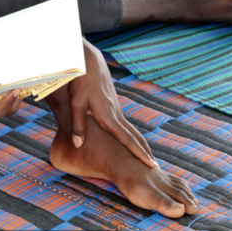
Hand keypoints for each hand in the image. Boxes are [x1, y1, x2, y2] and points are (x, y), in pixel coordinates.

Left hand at [66, 41, 156, 167]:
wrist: (89, 62)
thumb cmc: (81, 82)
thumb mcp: (76, 103)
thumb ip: (78, 125)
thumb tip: (78, 145)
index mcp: (109, 116)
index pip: (127, 138)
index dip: (139, 152)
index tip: (151, 164)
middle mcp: (116, 114)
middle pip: (134, 136)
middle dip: (144, 152)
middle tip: (156, 168)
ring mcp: (116, 109)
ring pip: (131, 130)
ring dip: (140, 144)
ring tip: (148, 157)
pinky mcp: (113, 106)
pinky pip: (125, 124)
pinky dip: (132, 135)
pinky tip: (131, 140)